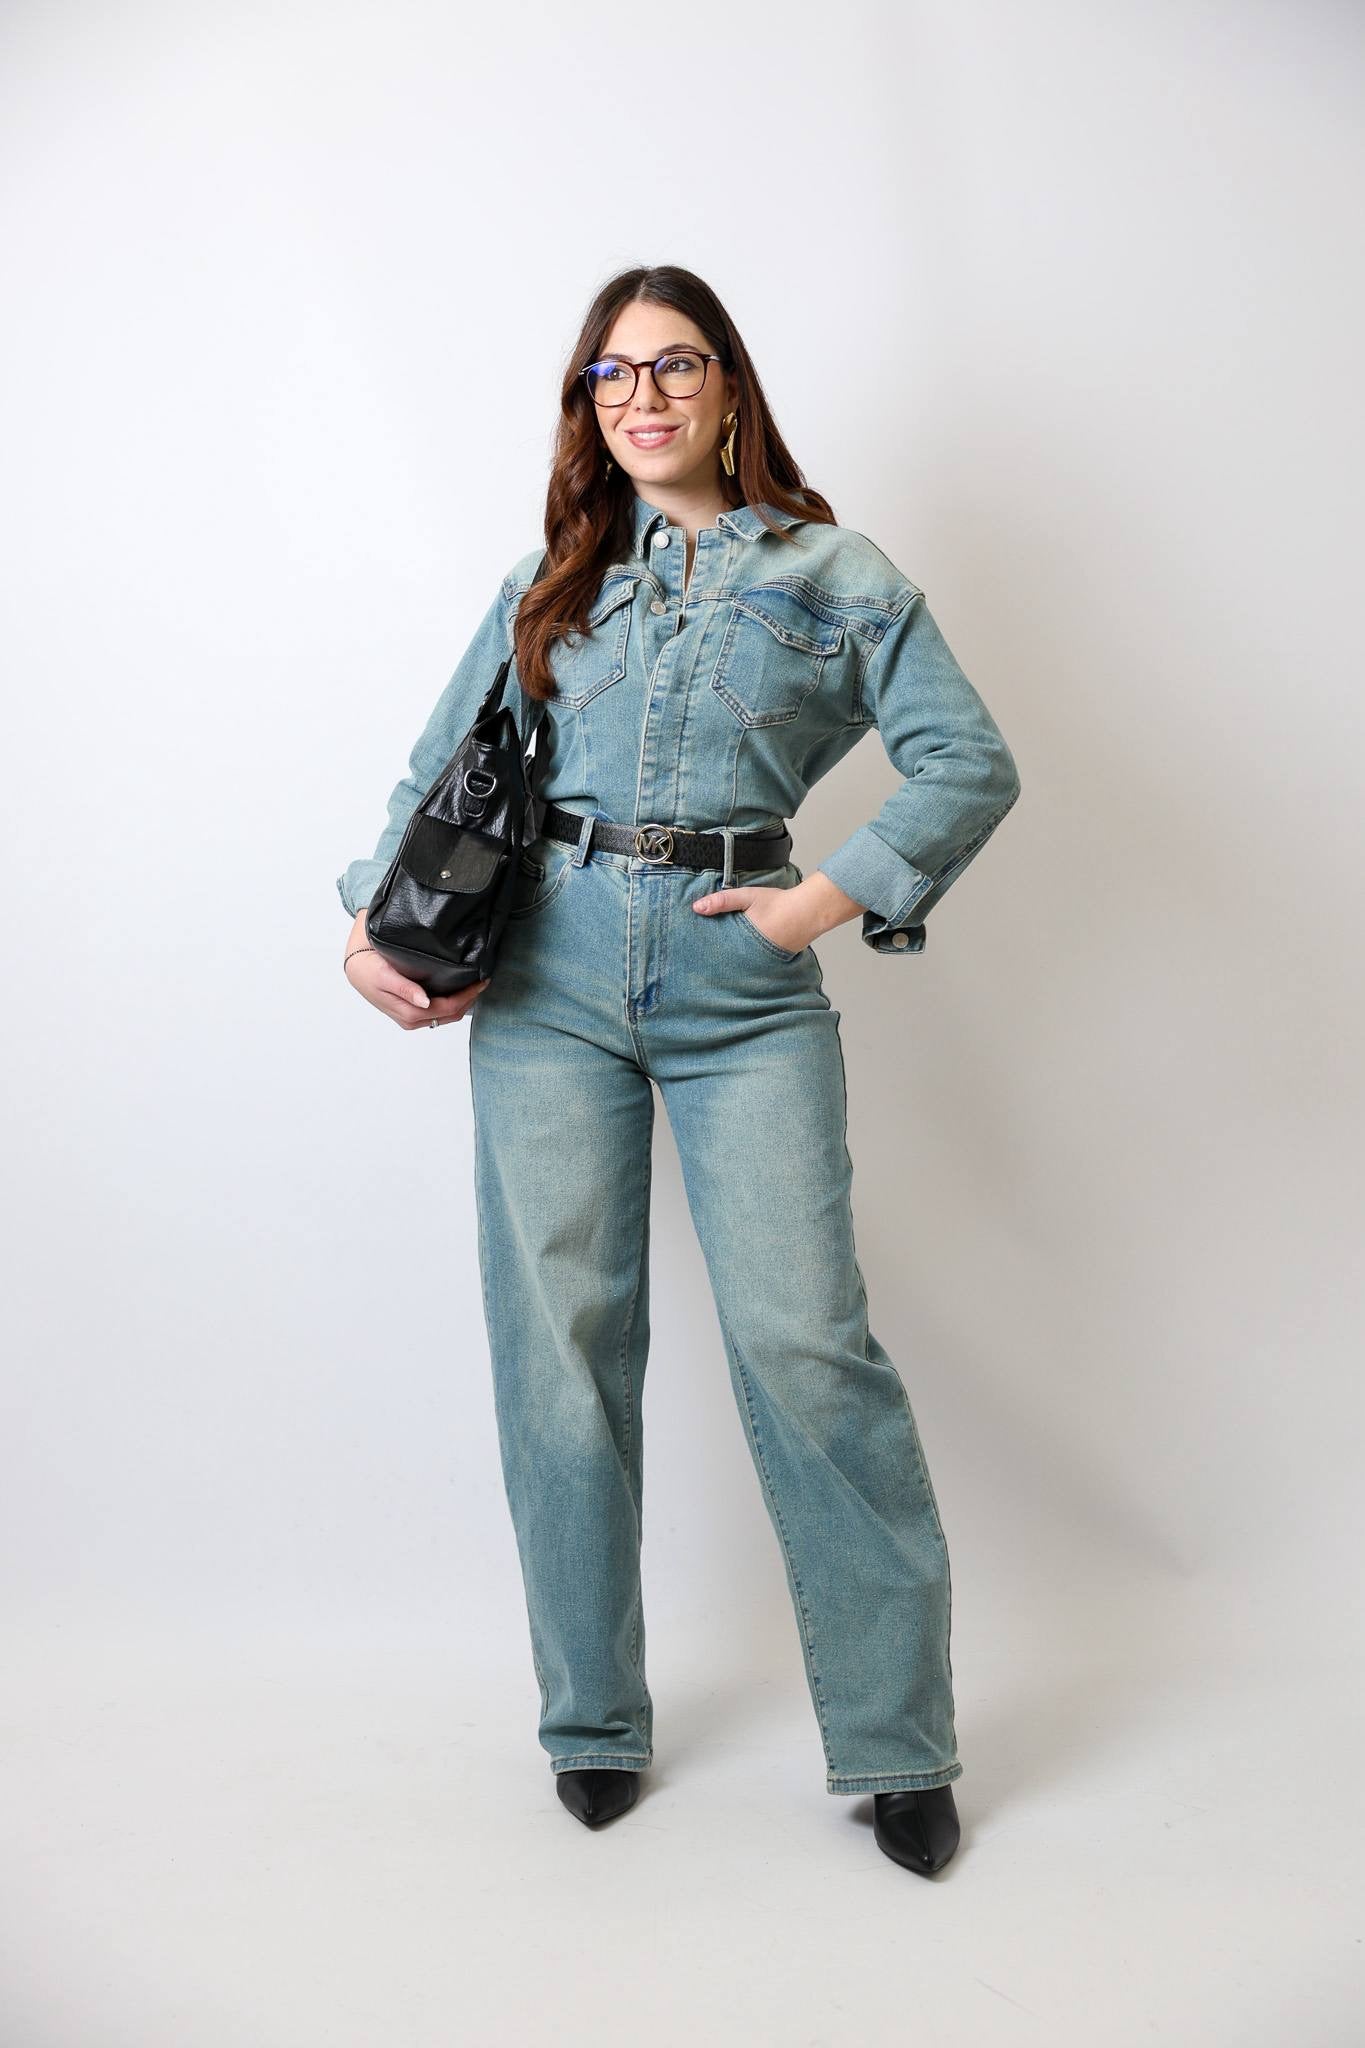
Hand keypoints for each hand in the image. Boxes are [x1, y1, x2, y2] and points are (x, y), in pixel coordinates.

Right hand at [343, 928, 491, 1028]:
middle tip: (484, 981)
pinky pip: (439, 1013)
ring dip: (463, 1002)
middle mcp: (412, 1020)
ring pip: (447, 1016)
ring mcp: (413, 1019)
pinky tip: (459, 989)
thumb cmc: (369, 969)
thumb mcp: (384, 975)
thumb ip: (405, 989)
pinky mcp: (413, 1013)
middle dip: (469, 1000)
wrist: (356, 970)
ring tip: (475, 984)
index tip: (481, 982)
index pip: (447, 1008)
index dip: (467, 997)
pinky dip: (453, 1003)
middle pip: (451, 1015)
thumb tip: (424, 1001)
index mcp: (408, 1012)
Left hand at [691, 882, 814, 954]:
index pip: (719, 954)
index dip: (708, 955)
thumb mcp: (747, 897)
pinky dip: (749, 960)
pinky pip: (756, 963)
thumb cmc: (778, 903)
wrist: (810, 911)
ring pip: (743, 965)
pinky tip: (743, 956)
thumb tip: (697, 907)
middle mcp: (754, 957)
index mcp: (744, 943)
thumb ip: (722, 901)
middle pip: (730, 963)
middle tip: (704, 962)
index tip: (696, 954)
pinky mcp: (775, 961)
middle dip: (718, 962)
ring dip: (733, 962)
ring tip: (719, 962)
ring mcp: (765, 962)